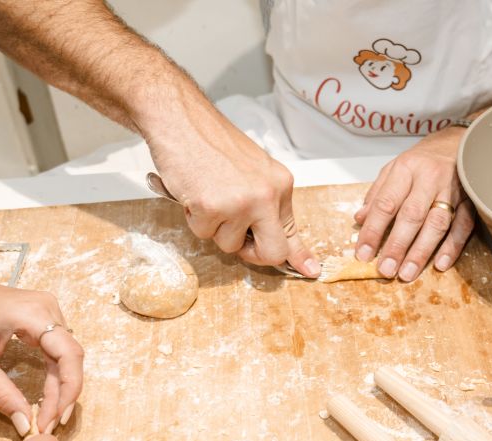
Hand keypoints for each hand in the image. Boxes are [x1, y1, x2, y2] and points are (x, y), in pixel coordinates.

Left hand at [0, 266, 83, 435]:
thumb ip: (1, 394)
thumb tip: (25, 425)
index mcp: (34, 313)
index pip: (69, 355)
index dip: (67, 391)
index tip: (53, 419)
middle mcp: (49, 308)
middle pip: (71, 357)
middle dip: (64, 394)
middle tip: (49, 423)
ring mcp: (48, 310)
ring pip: (67, 355)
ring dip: (61, 386)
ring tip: (48, 413)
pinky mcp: (43, 316)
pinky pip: (58, 349)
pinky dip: (55, 374)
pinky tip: (47, 395)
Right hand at [144, 100, 320, 277]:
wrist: (181, 120)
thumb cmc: (211, 144)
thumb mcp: (253, 172)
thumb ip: (268, 207)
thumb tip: (287, 246)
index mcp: (280, 185)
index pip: (293, 230)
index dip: (298, 256)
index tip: (310, 270)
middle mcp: (267, 195)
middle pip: (272, 252)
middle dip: (252, 254)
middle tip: (236, 237)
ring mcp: (240, 203)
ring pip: (229, 245)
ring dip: (214, 228)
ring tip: (208, 196)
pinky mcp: (212, 208)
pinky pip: (203, 233)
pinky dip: (194, 218)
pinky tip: (194, 193)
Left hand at [354, 126, 475, 280]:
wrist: (463, 141)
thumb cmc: (425, 159)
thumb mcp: (395, 167)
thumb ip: (378, 193)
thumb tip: (360, 219)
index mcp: (406, 169)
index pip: (386, 203)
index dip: (373, 230)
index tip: (363, 253)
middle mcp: (429, 178)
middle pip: (411, 215)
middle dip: (397, 245)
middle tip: (386, 269)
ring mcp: (452, 189)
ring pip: (436, 223)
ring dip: (422, 251)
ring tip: (408, 273)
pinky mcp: (471, 199)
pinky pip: (463, 225)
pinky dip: (452, 246)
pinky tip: (441, 264)